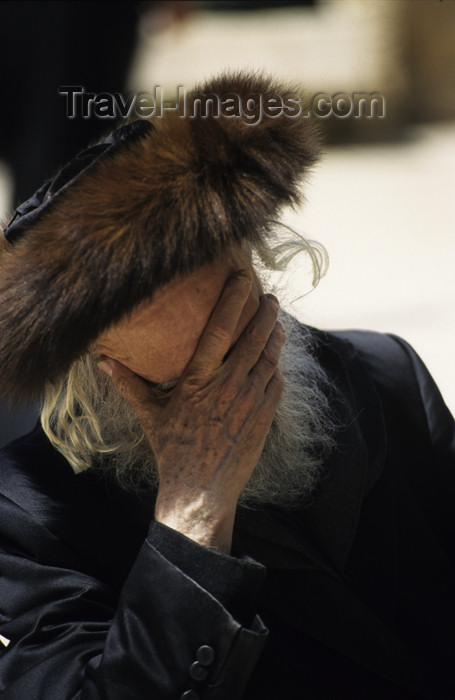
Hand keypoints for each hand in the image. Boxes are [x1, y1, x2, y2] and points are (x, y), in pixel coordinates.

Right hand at [99, 271, 284, 552]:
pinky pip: (276, 382)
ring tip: (277, 321)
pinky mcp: (264, 417)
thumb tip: (101, 360)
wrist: (200, 491)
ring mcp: (249, 402)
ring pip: (270, 358)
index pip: (219, 330)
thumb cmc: (172, 450)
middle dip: (265, 313)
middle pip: (254, 338)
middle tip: (269, 298)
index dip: (233, 301)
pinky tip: (275, 357)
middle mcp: (227, 386)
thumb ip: (129, 383)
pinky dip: (277, 366)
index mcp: (197, 381)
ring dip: (275, 336)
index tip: (244, 280)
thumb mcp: (149, 414)